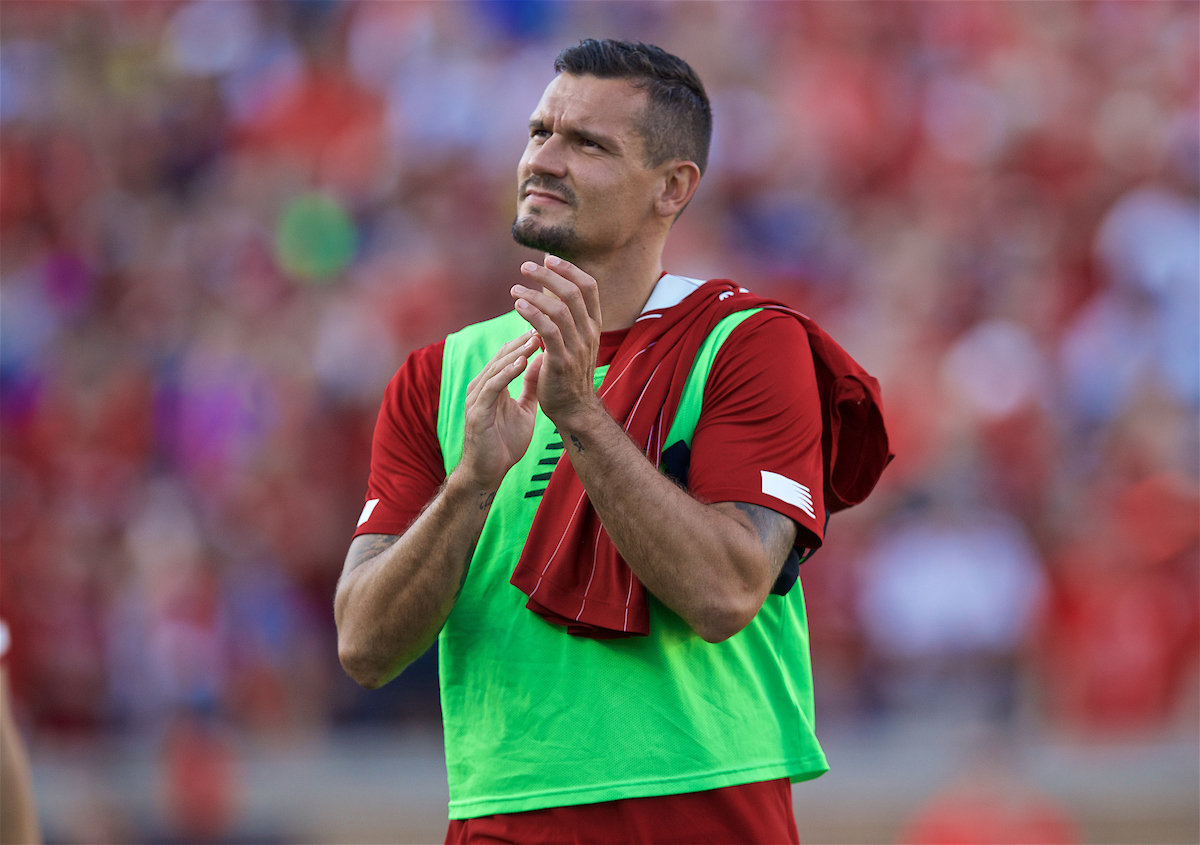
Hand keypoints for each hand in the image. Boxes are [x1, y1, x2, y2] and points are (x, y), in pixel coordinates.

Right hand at [459, 330, 542, 490]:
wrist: (488, 473)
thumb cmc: (505, 444)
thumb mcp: (525, 410)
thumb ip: (531, 388)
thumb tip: (542, 363)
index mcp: (491, 386)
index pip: (508, 357)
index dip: (526, 342)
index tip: (547, 327)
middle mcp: (480, 387)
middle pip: (502, 357)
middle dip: (522, 341)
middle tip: (542, 324)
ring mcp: (476, 399)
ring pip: (497, 368)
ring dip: (516, 353)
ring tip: (535, 339)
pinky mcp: (477, 412)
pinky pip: (492, 387)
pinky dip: (507, 373)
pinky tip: (522, 362)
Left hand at [511, 256, 601, 424]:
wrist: (573, 409)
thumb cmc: (568, 373)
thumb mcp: (572, 341)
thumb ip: (563, 319)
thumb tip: (545, 293)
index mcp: (593, 325)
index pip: (589, 287)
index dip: (569, 269)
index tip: (549, 258)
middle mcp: (589, 333)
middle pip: (573, 292)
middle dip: (548, 275)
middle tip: (525, 267)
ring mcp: (578, 347)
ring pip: (559, 309)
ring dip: (534, 294)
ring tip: (514, 289)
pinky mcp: (562, 361)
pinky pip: (548, 331)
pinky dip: (532, 314)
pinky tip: (518, 306)